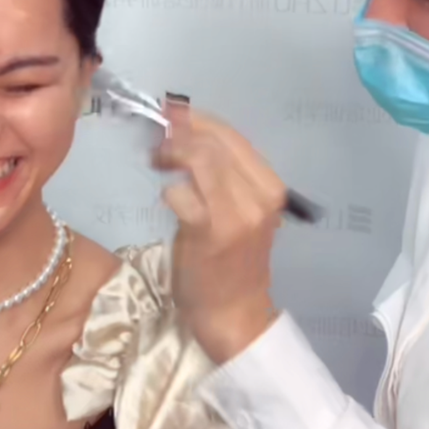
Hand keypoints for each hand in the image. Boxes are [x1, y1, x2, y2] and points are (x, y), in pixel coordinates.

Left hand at [153, 105, 285, 363]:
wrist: (235, 313)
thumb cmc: (232, 263)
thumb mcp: (237, 211)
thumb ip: (218, 175)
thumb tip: (184, 129)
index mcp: (270, 187)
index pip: (232, 137)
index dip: (198, 120)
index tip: (171, 116)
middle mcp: (259, 197)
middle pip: (214, 143)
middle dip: (179, 134)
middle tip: (157, 145)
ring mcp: (237, 215)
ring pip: (200, 161)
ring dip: (171, 156)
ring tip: (158, 162)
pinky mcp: (211, 233)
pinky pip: (182, 194)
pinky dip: (170, 191)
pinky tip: (167, 199)